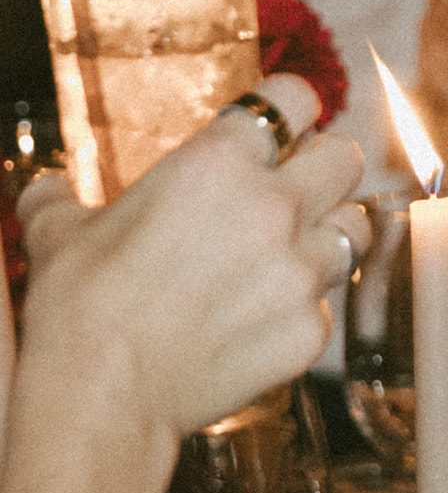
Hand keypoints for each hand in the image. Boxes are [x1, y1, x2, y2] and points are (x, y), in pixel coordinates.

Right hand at [17, 98, 369, 439]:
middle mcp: (276, 207)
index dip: (293, 108)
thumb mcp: (59, 231)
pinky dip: (305, 305)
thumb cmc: (80, 307)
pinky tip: (265, 317)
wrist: (106, 394)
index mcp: (221, 161)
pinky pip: (330, 302)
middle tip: (301, 185)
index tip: (285, 126)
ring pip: (353, 229)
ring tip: (289, 252)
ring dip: (328, 234)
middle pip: (347, 158)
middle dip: (327, 167)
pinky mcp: (314, 326)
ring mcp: (303, 270)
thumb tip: (47, 192)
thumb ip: (62, 197)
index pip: (297, 98)